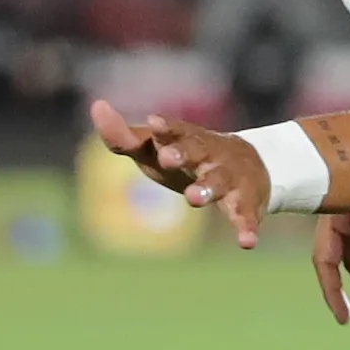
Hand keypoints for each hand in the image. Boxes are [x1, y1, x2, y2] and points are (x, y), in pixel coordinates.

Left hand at [89, 98, 270, 248]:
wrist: (252, 165)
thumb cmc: (188, 159)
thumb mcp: (155, 149)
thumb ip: (124, 137)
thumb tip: (97, 106)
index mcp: (186, 139)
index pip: (175, 130)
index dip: (165, 128)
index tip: (153, 123)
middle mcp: (210, 155)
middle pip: (197, 151)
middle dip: (183, 153)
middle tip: (167, 158)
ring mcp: (230, 178)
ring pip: (219, 182)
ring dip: (207, 189)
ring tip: (193, 199)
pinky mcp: (246, 203)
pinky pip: (246, 216)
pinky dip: (247, 228)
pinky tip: (246, 243)